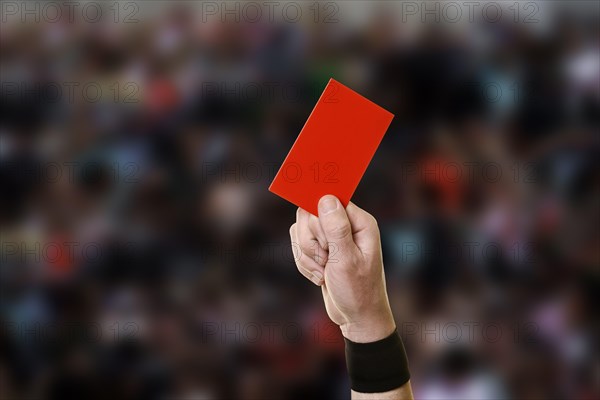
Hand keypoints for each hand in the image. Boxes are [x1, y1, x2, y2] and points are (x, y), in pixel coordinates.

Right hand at [289, 195, 395, 342]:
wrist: (357, 317)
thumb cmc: (358, 291)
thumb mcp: (346, 260)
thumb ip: (336, 228)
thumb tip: (325, 198)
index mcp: (360, 222)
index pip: (328, 201)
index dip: (319, 221)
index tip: (323, 243)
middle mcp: (346, 224)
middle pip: (309, 215)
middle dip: (311, 243)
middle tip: (327, 261)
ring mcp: (332, 236)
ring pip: (300, 231)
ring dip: (307, 256)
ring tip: (324, 272)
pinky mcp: (321, 248)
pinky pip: (298, 245)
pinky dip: (304, 263)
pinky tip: (320, 276)